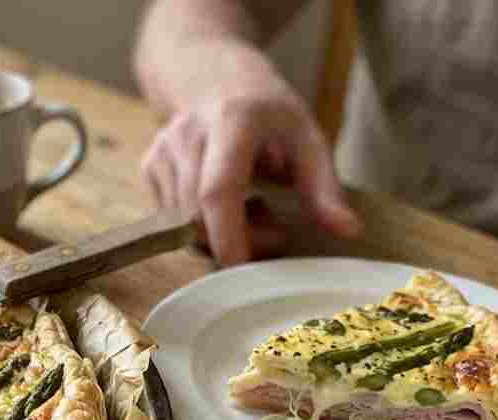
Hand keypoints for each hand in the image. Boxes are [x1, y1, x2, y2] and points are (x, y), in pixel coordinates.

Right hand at [141, 91, 361, 264]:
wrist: (213, 76)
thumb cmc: (267, 112)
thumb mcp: (307, 138)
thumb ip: (323, 187)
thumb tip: (348, 230)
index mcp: (232, 121)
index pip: (218, 190)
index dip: (228, 234)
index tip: (242, 266)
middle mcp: (188, 133)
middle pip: (198, 216)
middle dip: (235, 239)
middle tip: (273, 229)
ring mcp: (163, 150)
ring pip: (182, 223)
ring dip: (218, 232)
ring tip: (251, 208)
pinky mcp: (149, 166)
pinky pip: (171, 217)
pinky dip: (199, 222)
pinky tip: (223, 200)